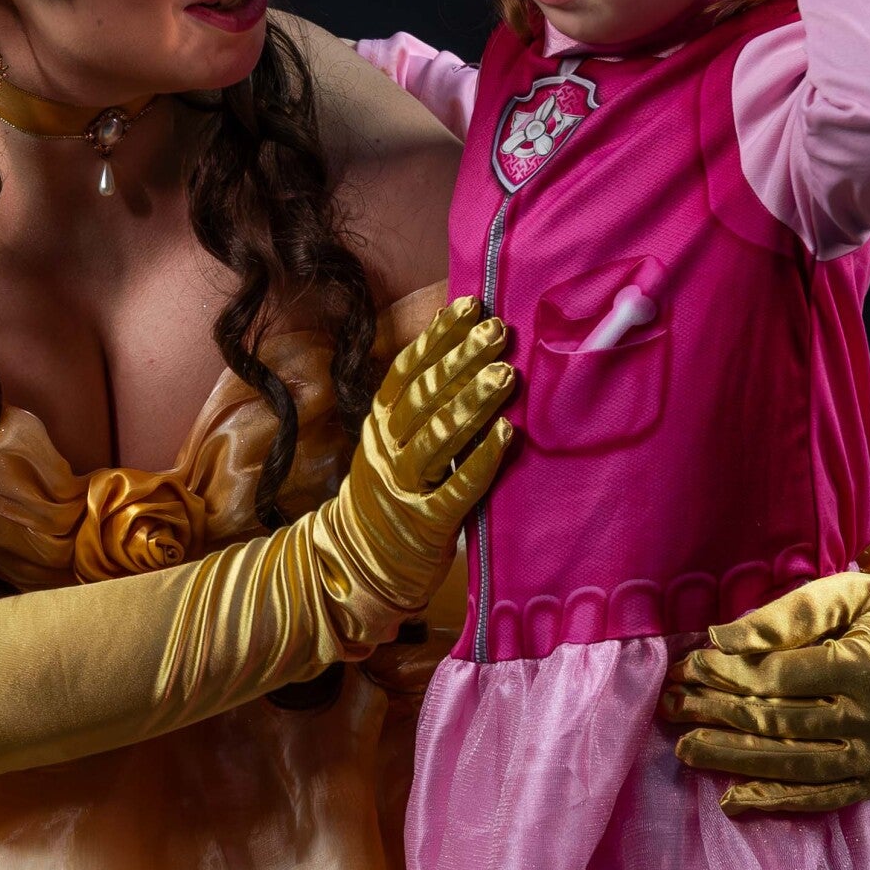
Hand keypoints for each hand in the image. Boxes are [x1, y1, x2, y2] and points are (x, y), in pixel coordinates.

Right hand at [334, 297, 515, 616]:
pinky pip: (456, 488)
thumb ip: (424, 406)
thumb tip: (470, 349)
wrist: (361, 563)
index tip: (472, 306)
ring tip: (508, 374)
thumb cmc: (395, 492)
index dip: (439, 337)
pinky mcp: (425, 524)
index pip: (406, 370)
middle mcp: (385, 450)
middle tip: (499, 333)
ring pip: (437, 437)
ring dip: (473, 402)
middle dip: (462, 361)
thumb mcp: (395, 442)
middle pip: (423, 397)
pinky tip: (506, 434)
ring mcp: (401, 487)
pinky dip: (481, 460)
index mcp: (379, 423)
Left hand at [661, 565, 869, 817]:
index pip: (779, 677)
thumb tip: (722, 638)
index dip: (728, 672)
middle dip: (717, 712)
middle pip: (779, 720)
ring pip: (791, 763)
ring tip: (683, 746)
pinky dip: (775, 800)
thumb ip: (787, 613)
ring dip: (731, 758)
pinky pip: (819, 796)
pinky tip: (732, 799)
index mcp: (869, 667)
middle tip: (670, 704)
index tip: (688, 664)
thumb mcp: (848, 593)